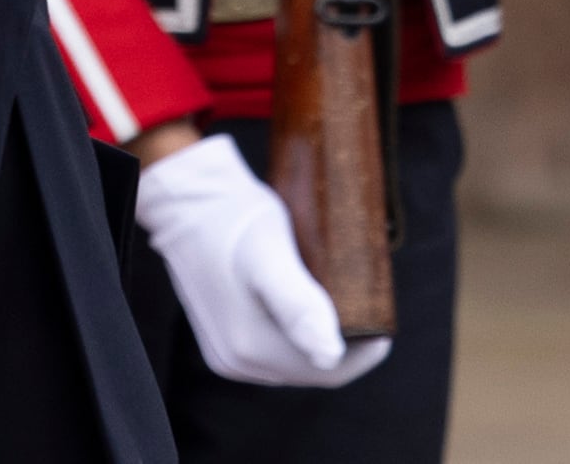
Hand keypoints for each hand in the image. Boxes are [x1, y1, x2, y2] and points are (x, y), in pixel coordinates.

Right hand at [134, 132, 391, 390]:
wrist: (186, 198)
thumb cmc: (232, 217)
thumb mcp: (271, 253)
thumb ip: (298, 305)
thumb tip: (331, 355)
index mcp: (250, 347)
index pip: (329, 371)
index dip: (364, 352)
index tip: (383, 321)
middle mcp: (237, 360)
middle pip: (312, 367)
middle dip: (343, 344)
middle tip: (364, 304)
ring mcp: (227, 353)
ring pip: (295, 359)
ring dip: (320, 337)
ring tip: (339, 302)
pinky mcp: (223, 338)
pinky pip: (275, 350)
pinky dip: (297, 333)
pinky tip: (307, 305)